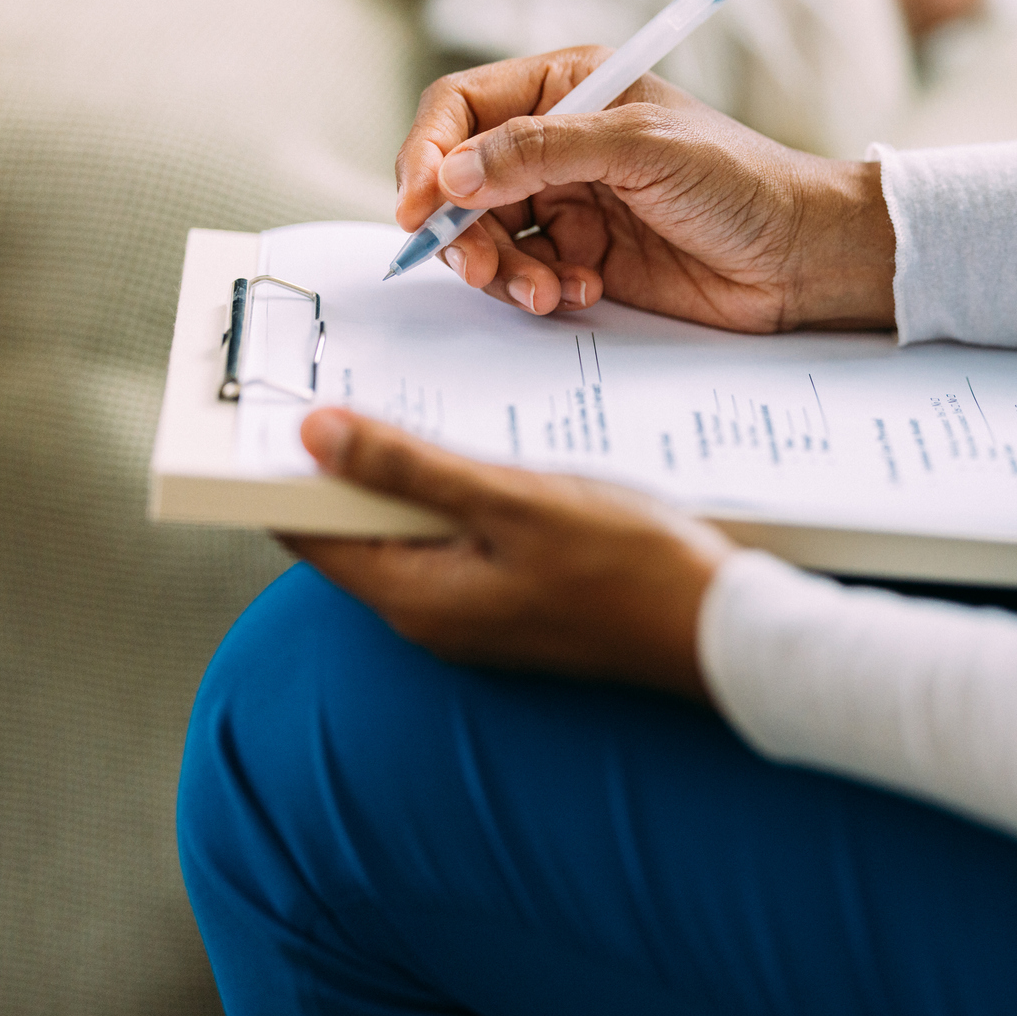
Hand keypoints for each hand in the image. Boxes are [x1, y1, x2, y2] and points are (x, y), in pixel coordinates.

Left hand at [282, 408, 735, 698]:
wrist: (721, 631)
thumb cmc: (630, 569)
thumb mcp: (516, 501)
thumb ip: (411, 468)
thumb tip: (313, 435)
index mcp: (416, 598)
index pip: (311, 529)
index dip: (294, 465)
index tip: (294, 401)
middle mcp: (434, 617)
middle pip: (363, 528)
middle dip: (362, 460)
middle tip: (379, 384)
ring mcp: (477, 615)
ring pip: (418, 530)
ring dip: (425, 474)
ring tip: (452, 412)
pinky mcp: (517, 605)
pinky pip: (465, 542)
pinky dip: (470, 498)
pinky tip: (507, 461)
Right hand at [396, 50, 896, 331]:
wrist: (802, 257)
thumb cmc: (741, 182)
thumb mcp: (641, 148)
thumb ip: (543, 152)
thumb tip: (451, 173)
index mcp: (568, 85)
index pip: (461, 108)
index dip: (428, 155)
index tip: (421, 207)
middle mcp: (558, 139)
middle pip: (460, 180)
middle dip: (461, 228)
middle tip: (482, 269)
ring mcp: (569, 199)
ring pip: (486, 234)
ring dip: (501, 268)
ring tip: (546, 291)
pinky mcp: (583, 254)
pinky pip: (525, 272)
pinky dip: (537, 288)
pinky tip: (582, 291)